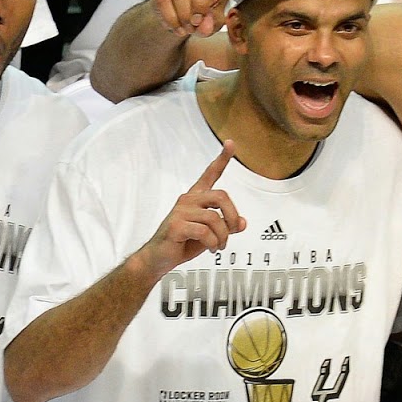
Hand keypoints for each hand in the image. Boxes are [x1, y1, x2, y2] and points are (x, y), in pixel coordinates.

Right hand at [135, 142, 246, 276]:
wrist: (159, 258)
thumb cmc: (183, 243)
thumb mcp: (211, 234)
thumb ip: (226, 226)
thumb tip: (243, 223)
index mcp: (196, 198)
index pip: (210, 174)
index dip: (222, 158)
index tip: (230, 143)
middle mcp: (188, 200)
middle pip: (222, 196)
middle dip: (233, 216)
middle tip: (233, 231)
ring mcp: (180, 212)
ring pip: (215, 218)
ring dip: (223, 236)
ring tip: (219, 246)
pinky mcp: (176, 226)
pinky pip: (205, 232)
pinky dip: (213, 243)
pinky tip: (211, 249)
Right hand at [154, 0, 248, 37]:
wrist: (178, 21)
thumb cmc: (206, 14)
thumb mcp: (216, 19)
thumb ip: (214, 21)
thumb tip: (203, 25)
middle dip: (203, 1)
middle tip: (200, 22)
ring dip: (186, 13)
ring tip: (189, 27)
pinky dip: (172, 18)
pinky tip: (176, 26)